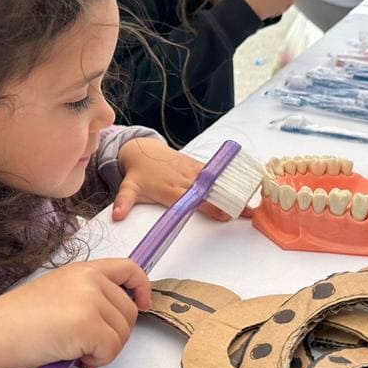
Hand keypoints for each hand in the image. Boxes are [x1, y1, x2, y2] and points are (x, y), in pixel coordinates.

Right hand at [0, 260, 150, 367]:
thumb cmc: (16, 321)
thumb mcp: (57, 293)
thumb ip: (87, 296)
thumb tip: (113, 316)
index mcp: (82, 270)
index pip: (128, 268)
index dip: (141, 287)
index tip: (143, 304)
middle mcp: (90, 280)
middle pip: (129, 311)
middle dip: (114, 334)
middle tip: (87, 346)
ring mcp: (90, 301)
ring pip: (123, 334)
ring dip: (104, 350)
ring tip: (74, 352)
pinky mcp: (88, 325)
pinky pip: (111, 350)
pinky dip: (96, 362)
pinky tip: (73, 359)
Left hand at [113, 137, 235, 221]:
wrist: (140, 150)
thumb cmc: (137, 175)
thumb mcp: (128, 189)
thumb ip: (123, 203)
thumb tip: (117, 217)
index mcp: (171, 189)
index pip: (194, 200)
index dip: (210, 207)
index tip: (224, 215)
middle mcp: (184, 179)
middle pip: (210, 192)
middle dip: (228, 202)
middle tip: (247, 212)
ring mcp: (191, 170)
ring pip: (215, 181)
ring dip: (233, 191)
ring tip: (251, 201)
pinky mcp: (195, 164)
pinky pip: (214, 171)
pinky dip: (228, 178)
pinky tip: (244, 185)